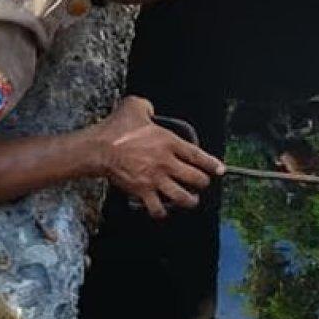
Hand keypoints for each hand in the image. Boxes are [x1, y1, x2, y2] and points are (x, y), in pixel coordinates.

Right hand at [93, 97, 224, 219]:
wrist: (99, 148)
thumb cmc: (116, 128)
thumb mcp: (135, 106)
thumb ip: (147, 107)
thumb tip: (150, 110)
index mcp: (168, 142)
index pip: (197, 155)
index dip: (212, 164)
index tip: (219, 170)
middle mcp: (166, 162)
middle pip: (195, 178)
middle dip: (202, 183)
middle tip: (202, 183)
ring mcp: (155, 179)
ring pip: (182, 197)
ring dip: (190, 200)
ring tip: (191, 200)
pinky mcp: (142, 191)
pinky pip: (158, 208)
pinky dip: (162, 212)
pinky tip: (163, 210)